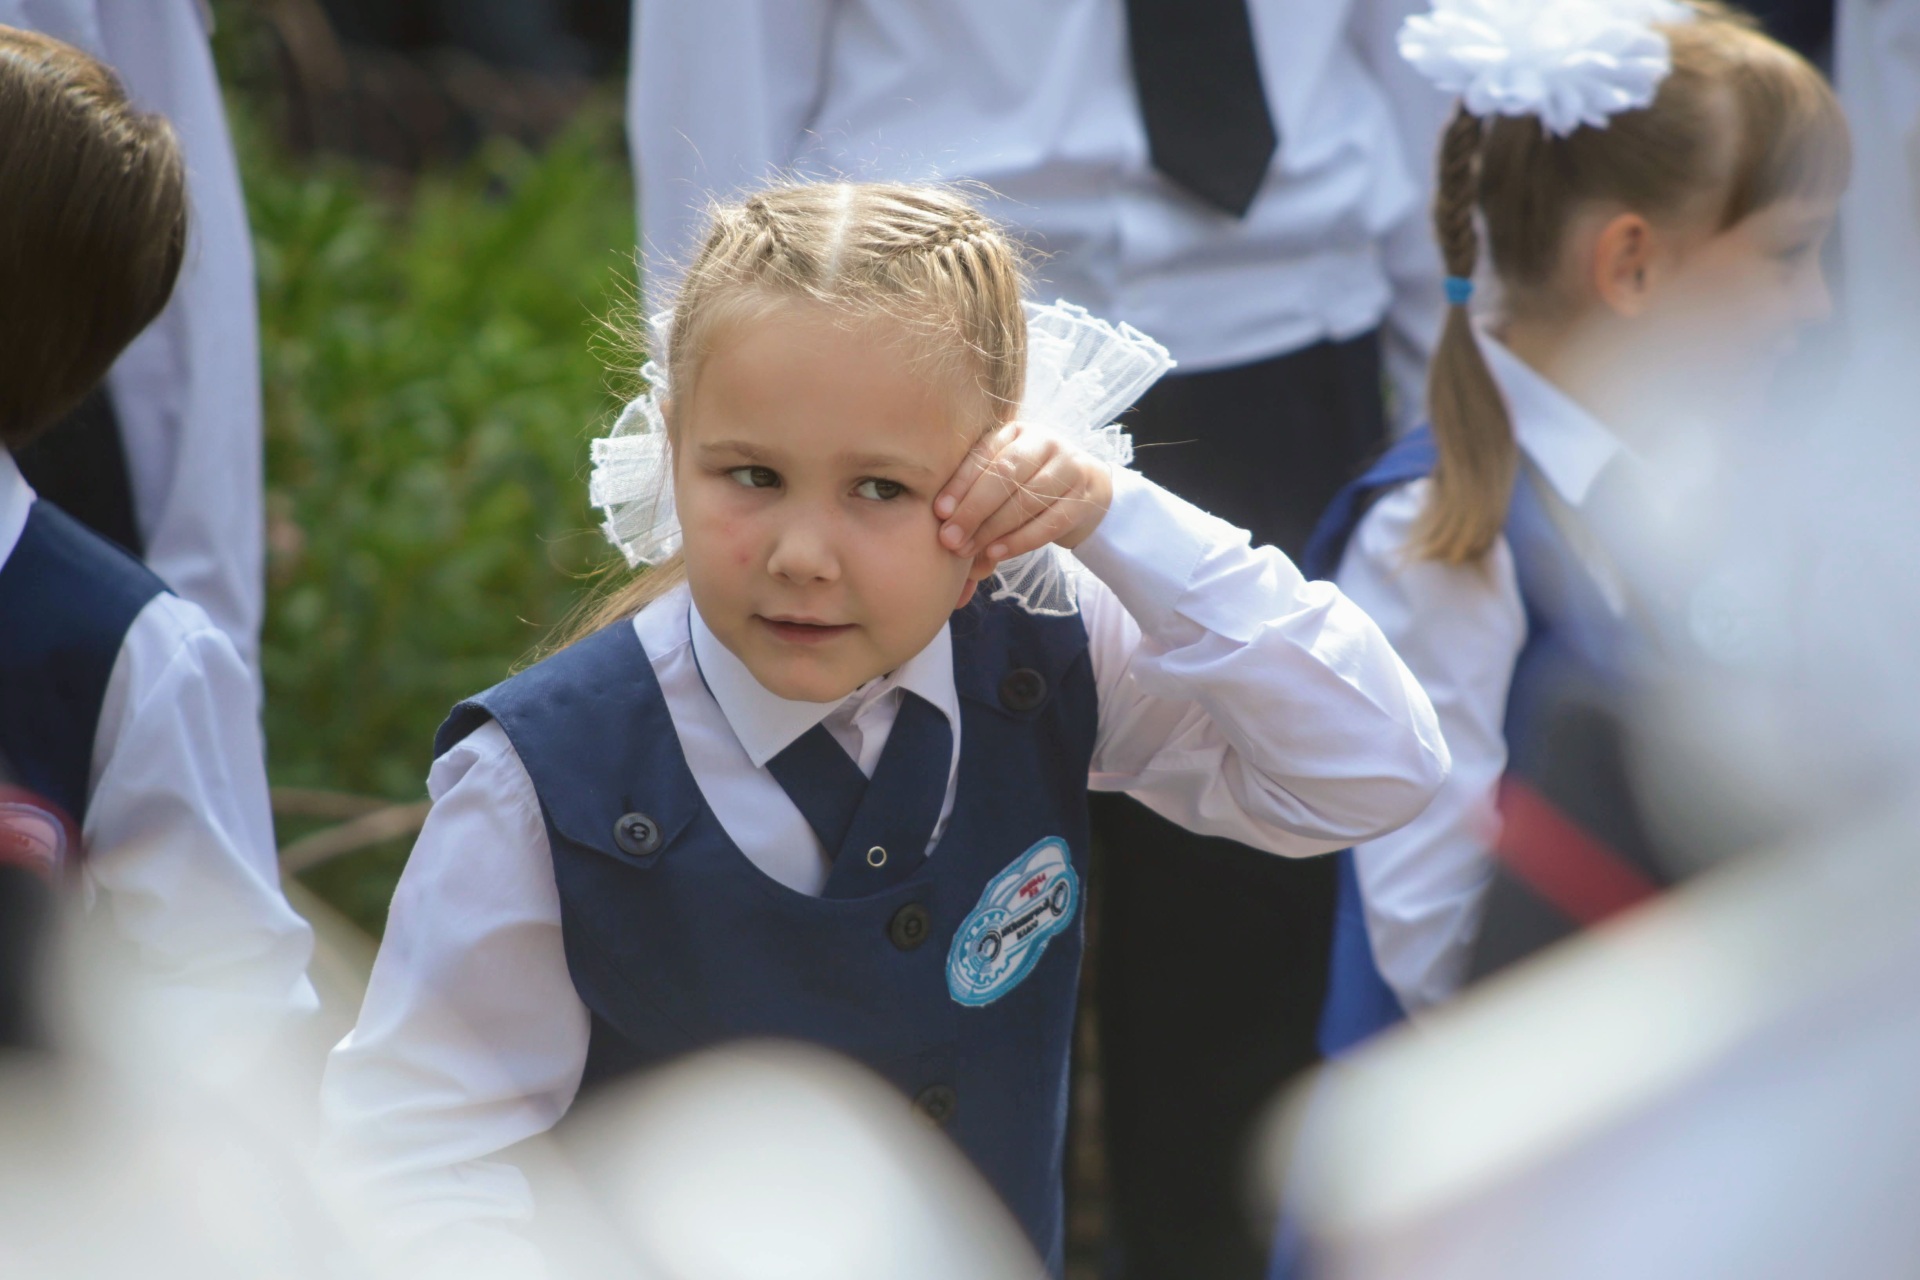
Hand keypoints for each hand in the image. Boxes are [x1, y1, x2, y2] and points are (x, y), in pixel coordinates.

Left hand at [933, 421, 1112, 580]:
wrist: (1086, 487)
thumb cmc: (1029, 482)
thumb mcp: (1003, 474)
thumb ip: (976, 488)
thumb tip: (941, 517)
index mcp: (1017, 431)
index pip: (986, 454)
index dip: (961, 484)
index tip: (940, 511)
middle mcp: (1046, 442)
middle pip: (1005, 475)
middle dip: (973, 510)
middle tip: (950, 539)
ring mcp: (1070, 468)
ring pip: (1026, 500)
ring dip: (992, 530)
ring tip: (968, 549)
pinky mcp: (1084, 498)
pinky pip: (1048, 524)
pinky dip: (1019, 541)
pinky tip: (996, 553)